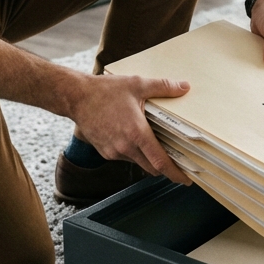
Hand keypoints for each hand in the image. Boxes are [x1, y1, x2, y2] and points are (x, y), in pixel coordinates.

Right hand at [67, 73, 193, 185]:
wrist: (76, 97)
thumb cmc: (105, 91)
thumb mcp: (137, 84)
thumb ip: (163, 87)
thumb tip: (184, 87)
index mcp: (136, 133)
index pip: (160, 162)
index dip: (176, 174)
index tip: (187, 179)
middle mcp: (125, 147)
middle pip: (152, 168)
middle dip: (166, 168)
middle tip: (179, 163)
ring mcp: (114, 152)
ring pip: (139, 163)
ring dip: (149, 158)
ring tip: (157, 144)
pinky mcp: (105, 152)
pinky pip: (126, 157)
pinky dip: (135, 152)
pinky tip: (136, 138)